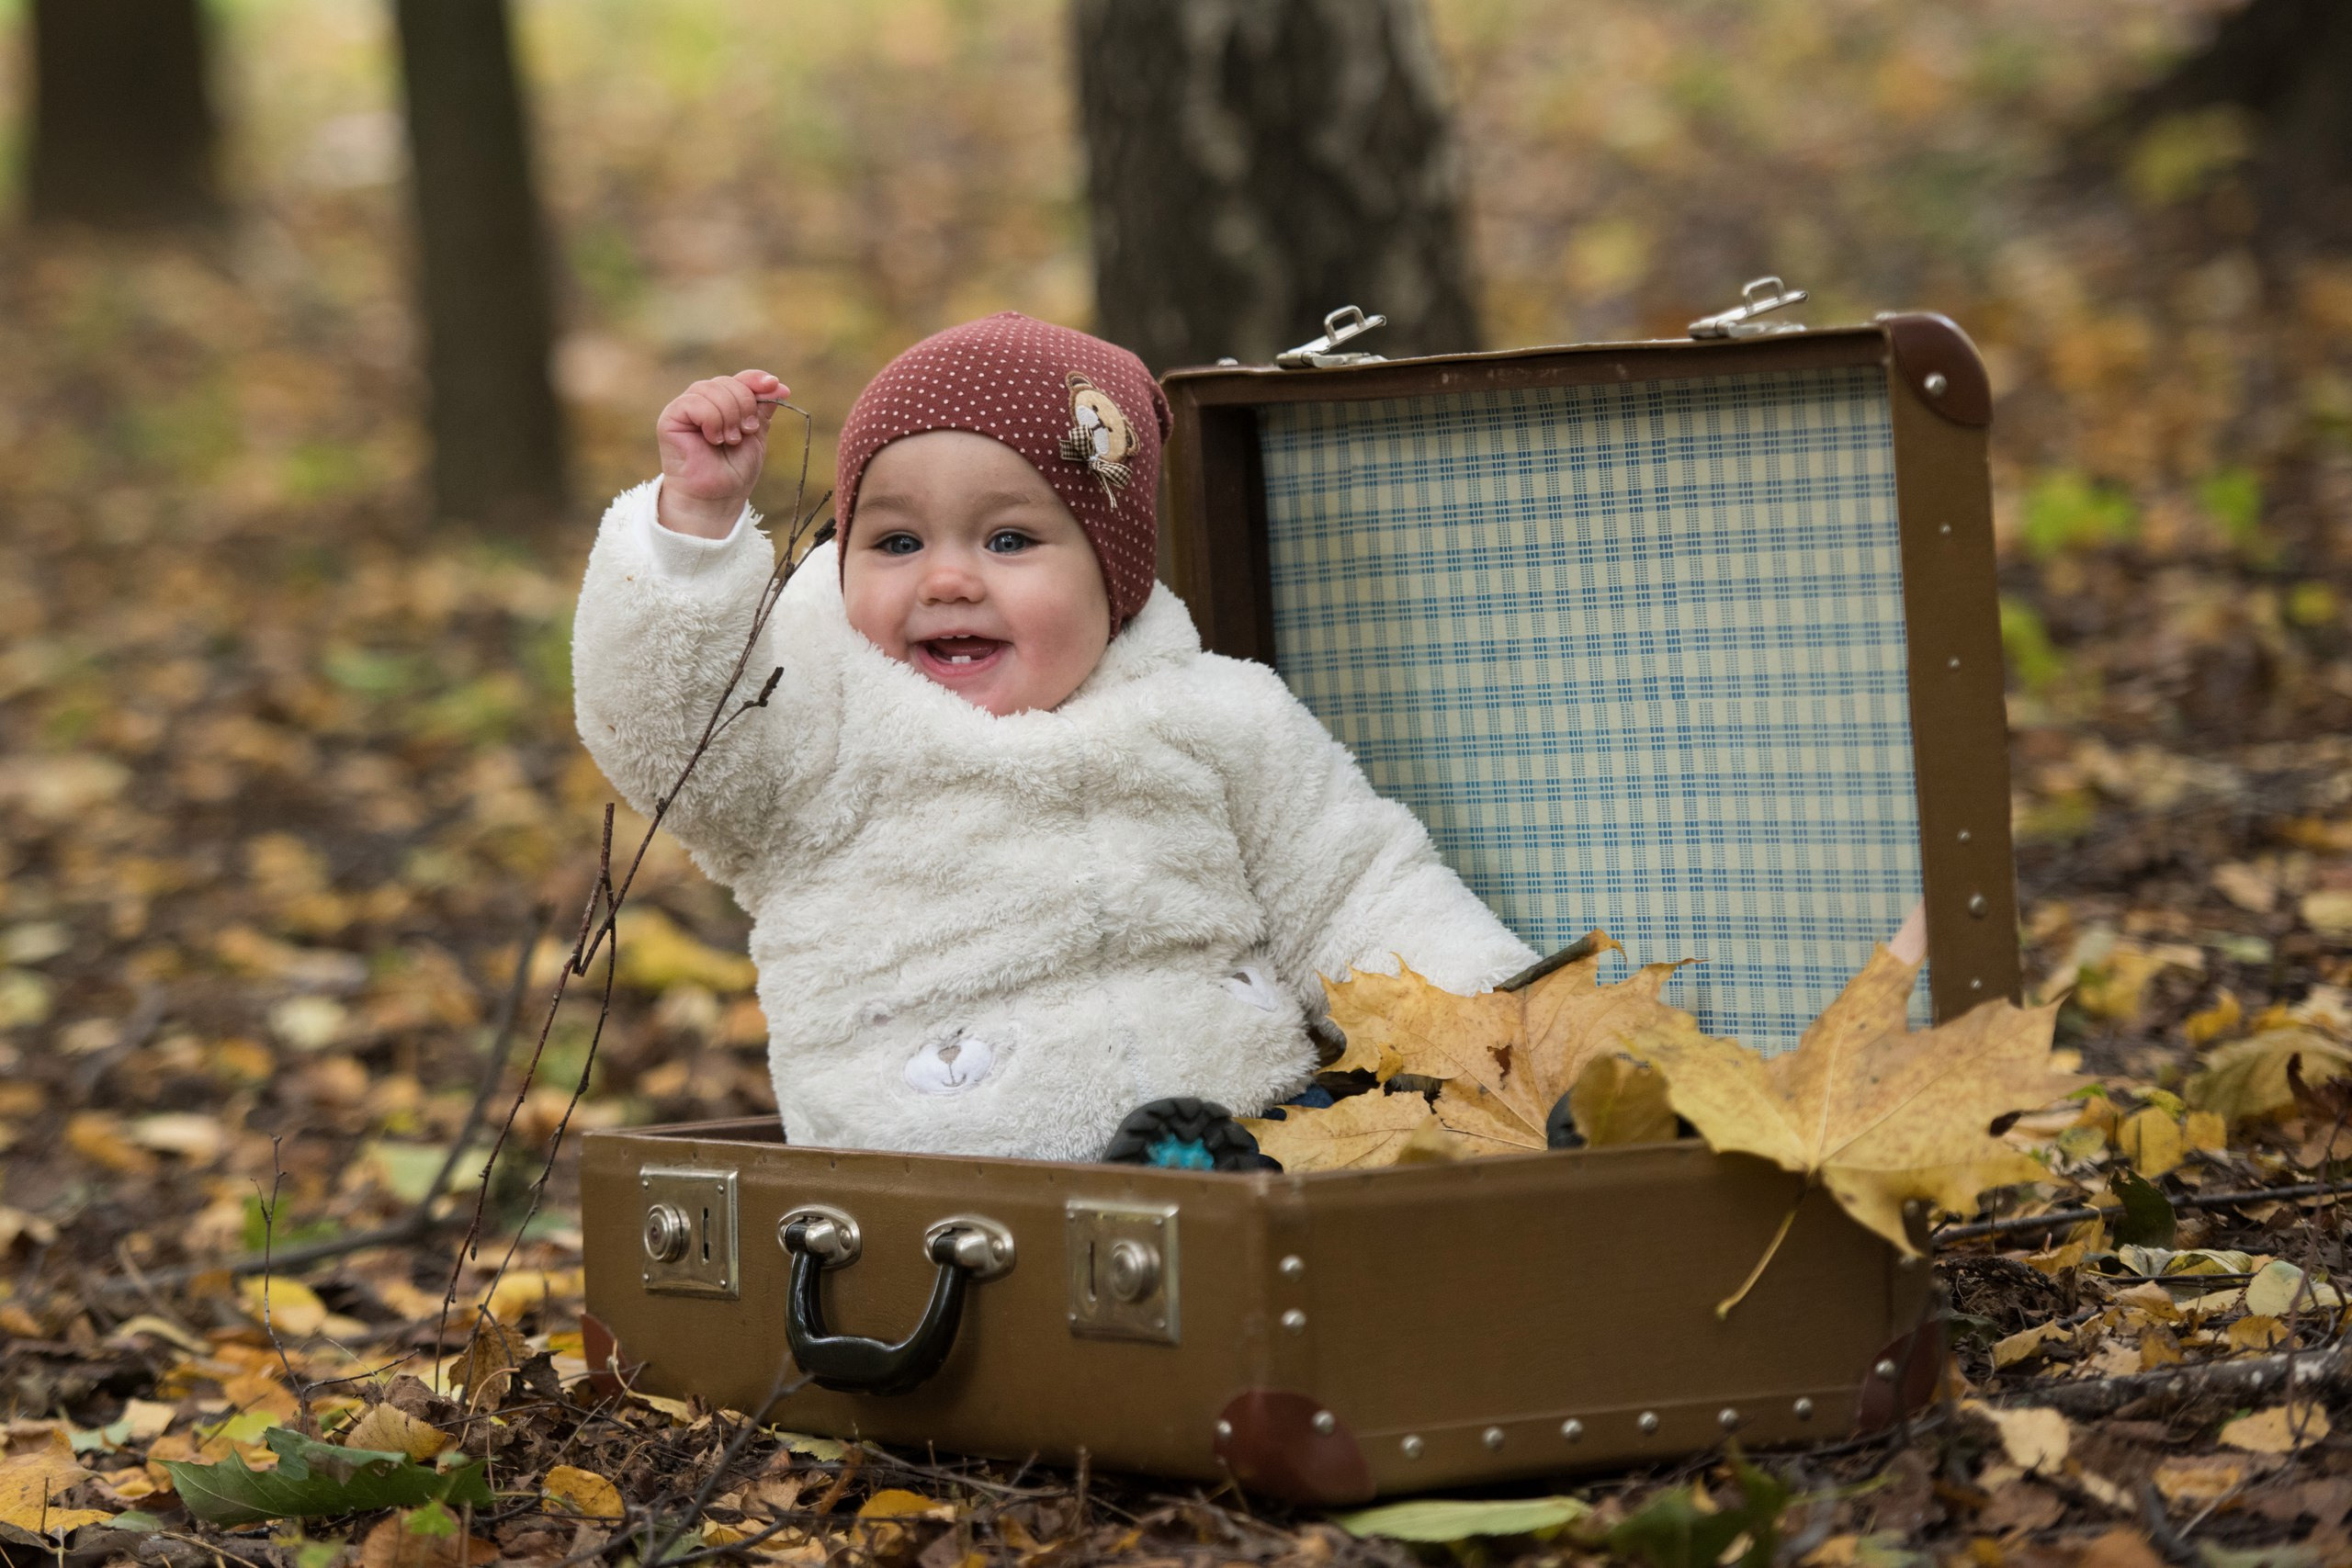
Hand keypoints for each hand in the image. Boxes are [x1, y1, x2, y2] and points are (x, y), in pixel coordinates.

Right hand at [655, 369, 788, 537]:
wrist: (717, 497)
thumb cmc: (733, 471)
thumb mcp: (756, 436)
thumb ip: (762, 409)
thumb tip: (777, 384)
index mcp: (723, 403)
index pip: (739, 378)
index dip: (756, 379)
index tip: (774, 385)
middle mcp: (703, 401)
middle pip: (727, 382)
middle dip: (744, 405)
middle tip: (746, 432)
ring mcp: (685, 408)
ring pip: (711, 389)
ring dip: (729, 415)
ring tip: (730, 440)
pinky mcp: (671, 417)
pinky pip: (695, 402)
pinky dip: (711, 420)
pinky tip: (714, 439)